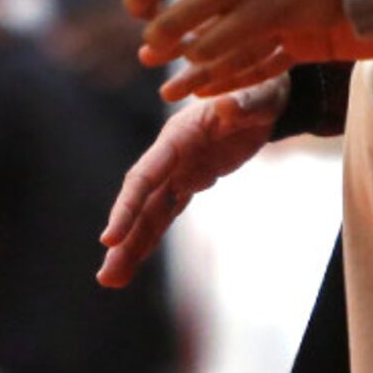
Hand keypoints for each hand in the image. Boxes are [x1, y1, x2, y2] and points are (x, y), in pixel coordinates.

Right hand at [97, 76, 288, 286]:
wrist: (266, 97)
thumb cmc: (262, 91)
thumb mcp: (259, 96)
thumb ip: (245, 104)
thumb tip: (228, 107)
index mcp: (179, 135)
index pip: (145, 176)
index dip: (127, 206)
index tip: (110, 238)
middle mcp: (170, 155)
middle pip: (140, 201)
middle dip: (124, 237)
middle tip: (106, 277)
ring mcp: (178, 169)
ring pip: (149, 212)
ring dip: (131, 245)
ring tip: (112, 280)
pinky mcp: (189, 180)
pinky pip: (165, 212)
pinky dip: (150, 236)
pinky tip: (134, 261)